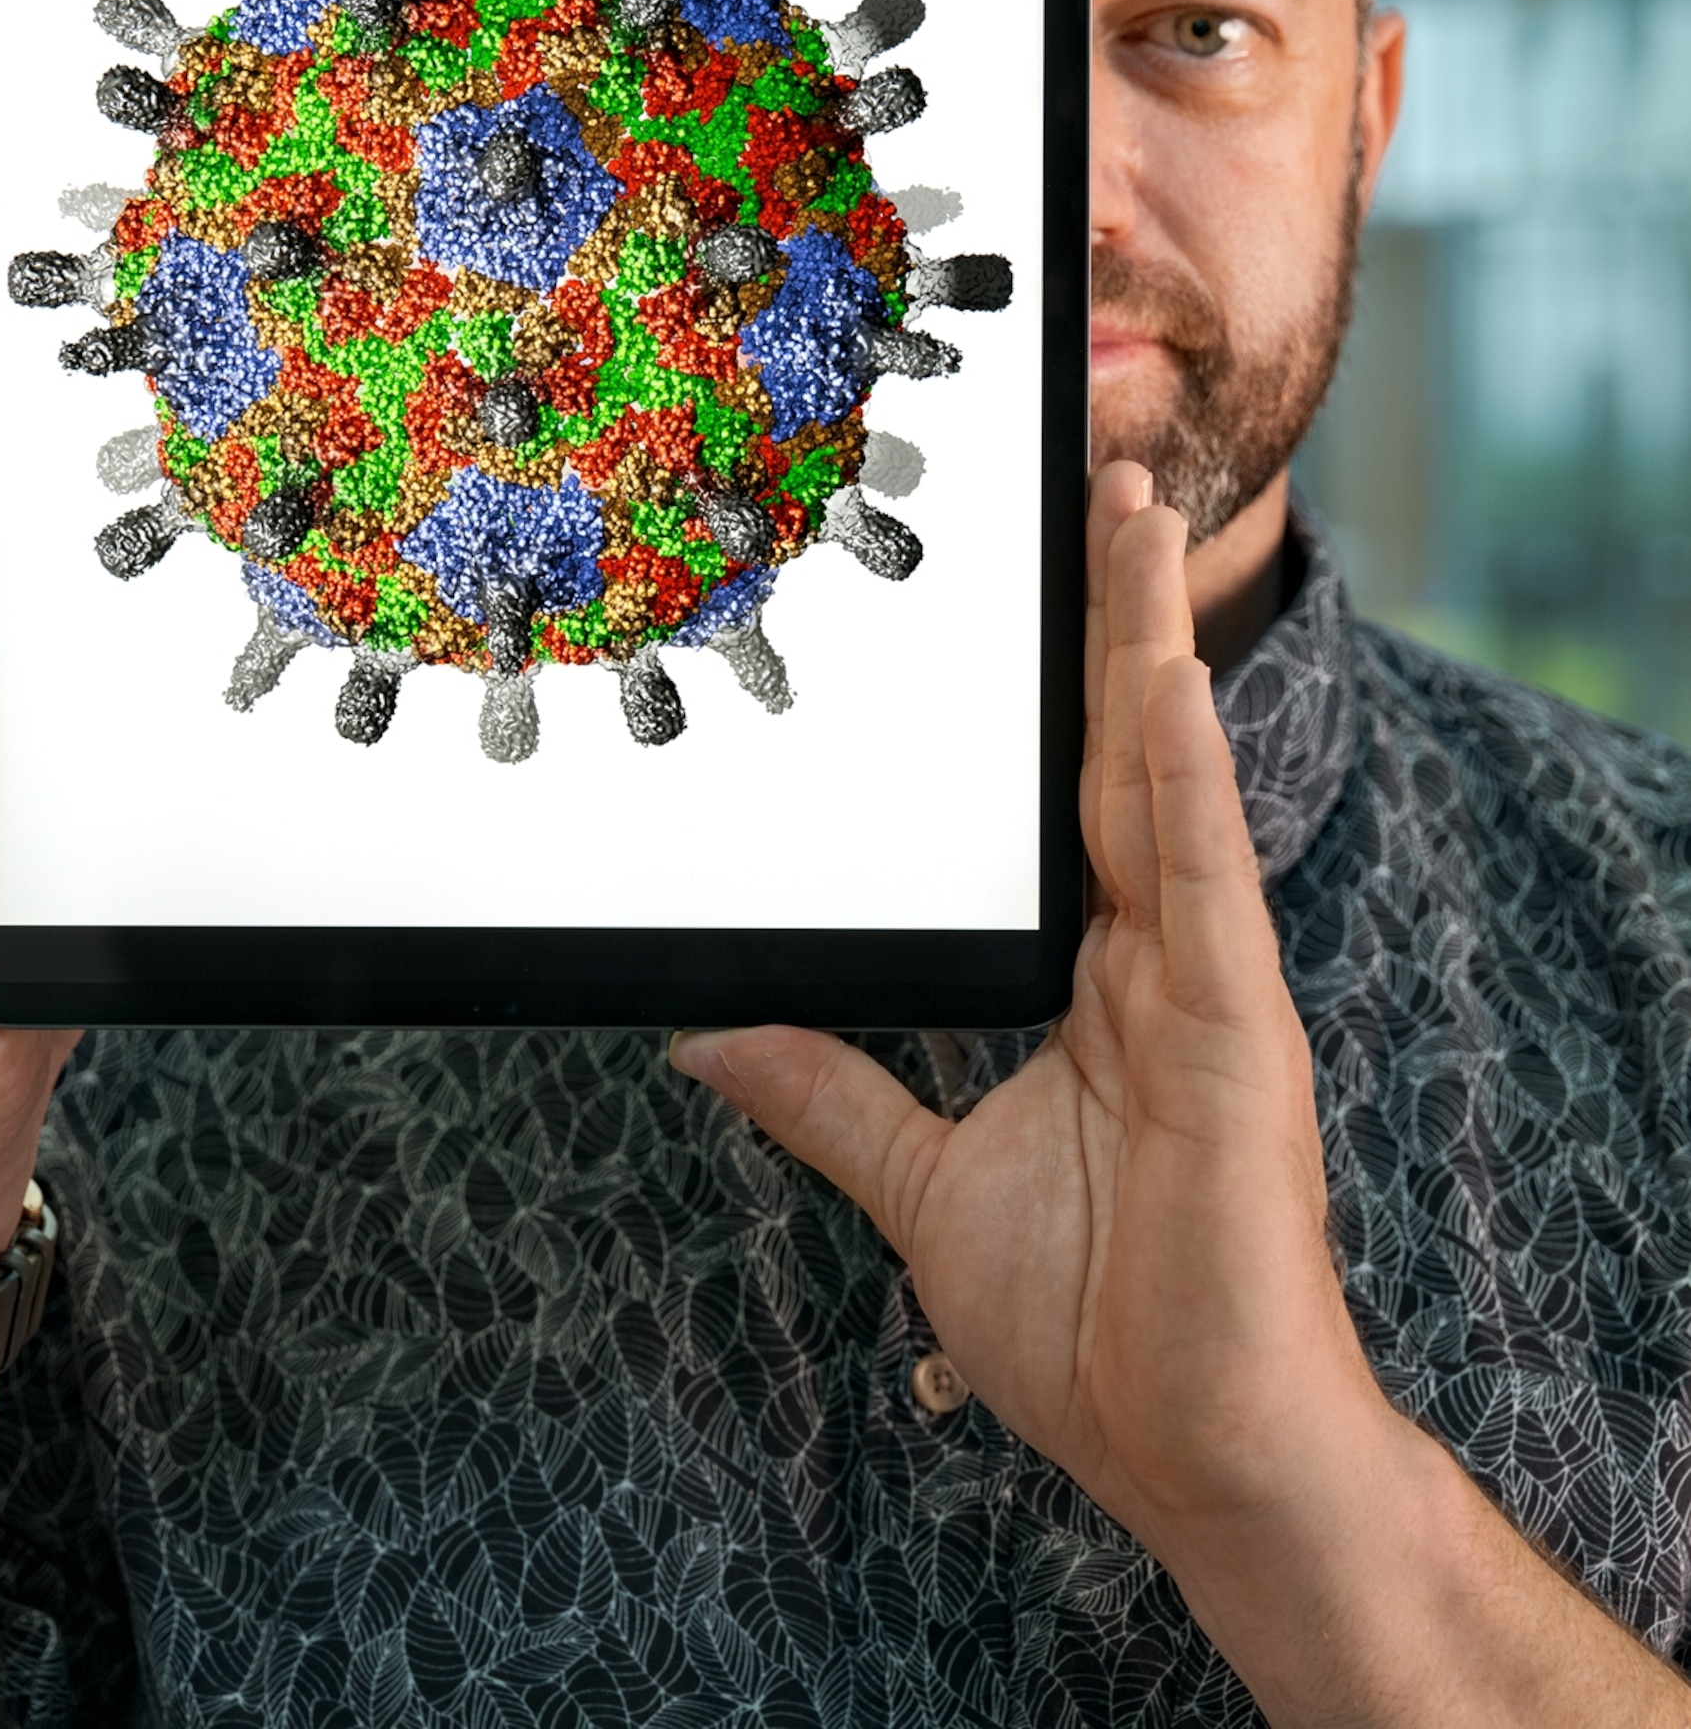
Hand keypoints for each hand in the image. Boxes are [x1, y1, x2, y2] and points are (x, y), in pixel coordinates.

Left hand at [670, 461, 1390, 1571]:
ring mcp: (1203, 981)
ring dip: (1150, 638)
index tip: (1034, 571)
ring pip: (1167, 773)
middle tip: (1101, 479)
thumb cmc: (1094, 1333)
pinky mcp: (1234, 1027)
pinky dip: (1185, 767)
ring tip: (1135, 515)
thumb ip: (824, 1091)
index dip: (1062, 679)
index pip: (1074, 789)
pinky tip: (1167, 676)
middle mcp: (1156, 953)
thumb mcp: (920, 1182)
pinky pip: (1203, 870)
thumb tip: (699, 1030)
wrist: (1196, 1454)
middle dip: (1114, 612)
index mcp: (1098, 973)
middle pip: (1126, 747)